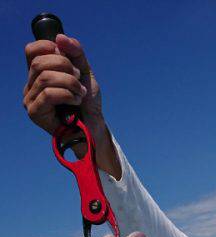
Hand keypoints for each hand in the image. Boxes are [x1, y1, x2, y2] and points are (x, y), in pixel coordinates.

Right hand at [23, 33, 120, 176]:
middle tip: (78, 79)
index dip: (49, 47)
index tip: (68, 58)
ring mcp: (30, 100)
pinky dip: (67, 94)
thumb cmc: (87, 103)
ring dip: (69, 83)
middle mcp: (30, 85)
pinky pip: (48, 94)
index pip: (31, 50)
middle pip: (39, 63)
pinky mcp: (35, 113)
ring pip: (45, 78)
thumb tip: (60, 37)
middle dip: (64, 67)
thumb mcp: (84, 72)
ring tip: (80, 93)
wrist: (93, 127)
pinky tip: (76, 101)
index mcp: (38, 73)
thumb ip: (75, 53)